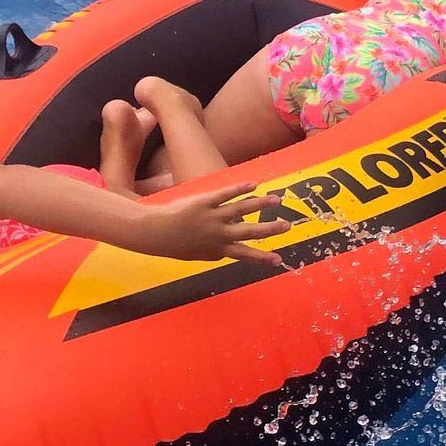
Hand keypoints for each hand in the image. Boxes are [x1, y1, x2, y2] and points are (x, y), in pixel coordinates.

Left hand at [140, 180, 293, 263]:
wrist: (156, 232)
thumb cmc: (176, 244)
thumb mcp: (198, 253)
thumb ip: (214, 252)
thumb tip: (228, 249)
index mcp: (219, 248)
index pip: (245, 253)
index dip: (262, 257)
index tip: (279, 260)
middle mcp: (220, 234)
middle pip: (250, 231)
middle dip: (270, 229)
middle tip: (288, 226)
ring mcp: (214, 217)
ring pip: (242, 209)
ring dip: (261, 204)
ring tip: (277, 200)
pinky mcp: (206, 201)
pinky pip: (226, 194)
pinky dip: (241, 189)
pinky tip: (254, 185)